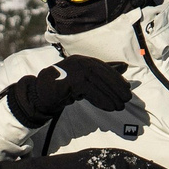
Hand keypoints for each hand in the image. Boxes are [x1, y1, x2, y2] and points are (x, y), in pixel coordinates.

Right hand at [2, 56, 133, 128]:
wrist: (40, 95)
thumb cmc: (63, 88)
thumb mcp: (84, 81)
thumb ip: (102, 74)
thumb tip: (124, 67)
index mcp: (83, 60)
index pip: (104, 67)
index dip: (116, 78)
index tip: (127, 89)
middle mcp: (79, 61)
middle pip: (102, 74)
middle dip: (116, 87)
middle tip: (127, 99)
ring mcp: (73, 69)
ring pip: (97, 82)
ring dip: (110, 96)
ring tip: (119, 107)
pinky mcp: (69, 80)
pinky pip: (89, 90)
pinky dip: (101, 99)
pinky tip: (109, 108)